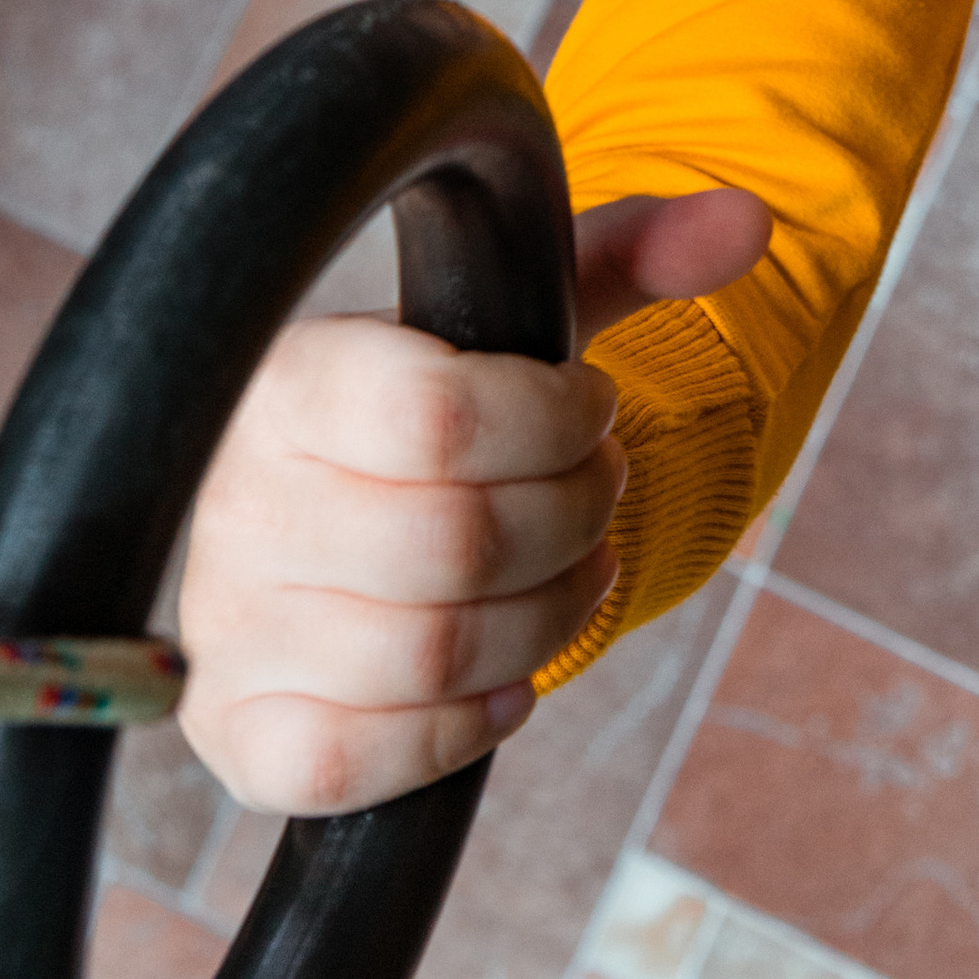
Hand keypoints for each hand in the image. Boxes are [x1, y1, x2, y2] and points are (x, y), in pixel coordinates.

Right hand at [177, 183, 770, 815]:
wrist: (326, 509)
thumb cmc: (434, 408)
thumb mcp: (520, 315)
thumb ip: (630, 256)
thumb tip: (748, 220)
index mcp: (298, 378)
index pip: (442, 416)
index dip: (559, 424)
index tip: (590, 410)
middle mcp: (242, 500)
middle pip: (456, 543)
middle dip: (576, 521)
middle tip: (598, 499)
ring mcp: (230, 625)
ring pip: (428, 654)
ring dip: (547, 622)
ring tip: (574, 574)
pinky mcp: (240, 732)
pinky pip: (356, 758)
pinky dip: (461, 728)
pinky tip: (504, 682)